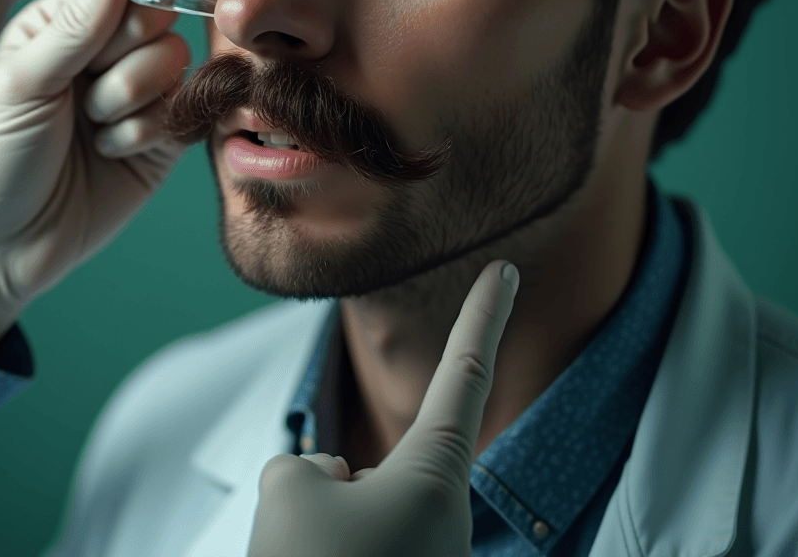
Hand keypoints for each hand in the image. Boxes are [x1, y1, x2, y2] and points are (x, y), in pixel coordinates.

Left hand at [0, 0, 204, 354]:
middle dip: (128, 44)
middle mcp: (103, 53)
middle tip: (89, 80)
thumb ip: (75, 22)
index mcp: (61, 25)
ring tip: (90, 128)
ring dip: (130, 96)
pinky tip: (109, 152)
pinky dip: (145, 131)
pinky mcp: (160, 137)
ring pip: (174, 60)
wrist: (0, 248)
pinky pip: (182, 110)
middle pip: (157, 13)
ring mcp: (136, 94)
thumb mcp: (21, 83)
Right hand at [247, 259, 519, 556]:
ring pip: (350, 504)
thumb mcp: (290, 490)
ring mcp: (429, 556)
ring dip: (317, 525)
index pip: (466, 370)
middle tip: (310, 542)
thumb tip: (337, 482)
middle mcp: (445, 516)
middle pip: (370, 462)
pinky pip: (352, 542)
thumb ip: (310, 464)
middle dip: (327, 485)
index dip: (484, 315)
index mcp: (435, 477)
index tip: (507, 270)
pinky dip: (324, 549)